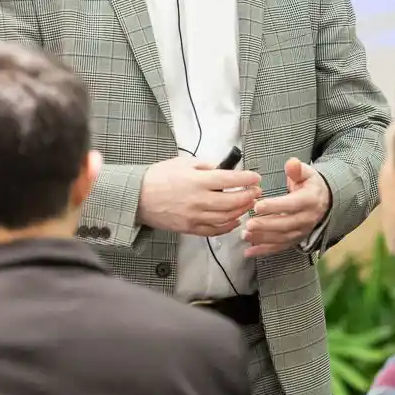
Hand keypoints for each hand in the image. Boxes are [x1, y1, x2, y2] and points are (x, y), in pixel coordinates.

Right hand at [138, 155, 261, 235]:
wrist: (138, 197)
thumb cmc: (159, 177)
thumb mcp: (183, 163)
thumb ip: (205, 166)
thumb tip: (223, 169)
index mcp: (197, 181)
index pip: (229, 180)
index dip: (246, 179)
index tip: (256, 177)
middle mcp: (199, 200)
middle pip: (232, 202)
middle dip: (248, 197)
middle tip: (256, 192)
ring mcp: (195, 217)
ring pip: (226, 218)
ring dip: (240, 211)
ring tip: (248, 204)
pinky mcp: (190, 229)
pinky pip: (214, 231)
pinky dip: (227, 227)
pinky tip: (234, 220)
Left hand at [243, 158, 330, 258]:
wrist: (324, 201)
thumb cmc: (309, 184)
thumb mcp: (306, 173)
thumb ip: (297, 169)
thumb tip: (291, 163)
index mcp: (309, 200)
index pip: (291, 204)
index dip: (275, 206)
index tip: (258, 206)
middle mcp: (307, 218)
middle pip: (285, 225)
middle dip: (266, 225)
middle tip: (248, 224)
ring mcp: (301, 231)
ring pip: (281, 238)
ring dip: (262, 238)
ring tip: (245, 235)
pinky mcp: (295, 240)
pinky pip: (280, 247)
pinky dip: (264, 251)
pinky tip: (249, 252)